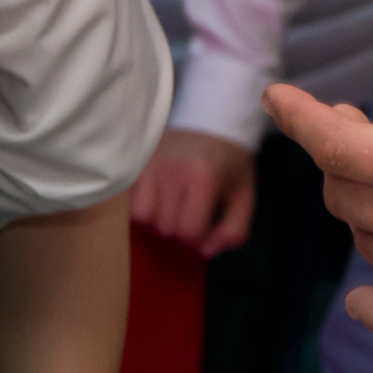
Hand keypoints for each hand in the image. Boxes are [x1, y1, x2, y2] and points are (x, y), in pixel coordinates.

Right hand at [129, 126, 256, 254]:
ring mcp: (150, 165)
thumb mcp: (244, 194)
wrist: (212, 118)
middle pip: (166, 227)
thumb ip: (234, 229)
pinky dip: (141, 206)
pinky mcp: (136, 162)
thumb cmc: (230, 160)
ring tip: (171, 207)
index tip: (205, 227)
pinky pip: (128, 200)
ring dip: (157, 220)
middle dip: (180, 230)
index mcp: (203, 178)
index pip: (190, 231)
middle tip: (190, 215)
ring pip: (142, 217)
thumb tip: (206, 253)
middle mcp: (172, 171)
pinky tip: (156, 198)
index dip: (198, 239)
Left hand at [267, 68, 372, 360]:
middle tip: (343, 138)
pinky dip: (372, 309)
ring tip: (372, 198)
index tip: (276, 98)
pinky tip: (365, 301)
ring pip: (367, 245)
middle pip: (345, 191)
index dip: (301, 118)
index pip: (339, 142)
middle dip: (336, 160)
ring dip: (360, 216)